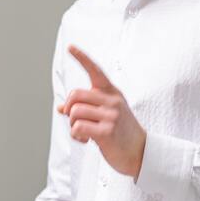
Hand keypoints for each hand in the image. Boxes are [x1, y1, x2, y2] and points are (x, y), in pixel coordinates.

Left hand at [59, 45, 146, 178]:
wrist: (139, 153)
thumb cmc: (120, 133)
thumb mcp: (105, 115)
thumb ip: (85, 108)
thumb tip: (60, 108)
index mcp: (112, 93)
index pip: (95, 71)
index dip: (82, 58)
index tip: (70, 47)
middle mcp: (112, 101)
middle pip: (75, 95)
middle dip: (69, 109)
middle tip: (74, 120)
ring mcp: (111, 115)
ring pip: (74, 112)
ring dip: (73, 125)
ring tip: (84, 133)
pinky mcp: (107, 132)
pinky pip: (77, 128)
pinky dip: (76, 136)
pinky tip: (87, 141)